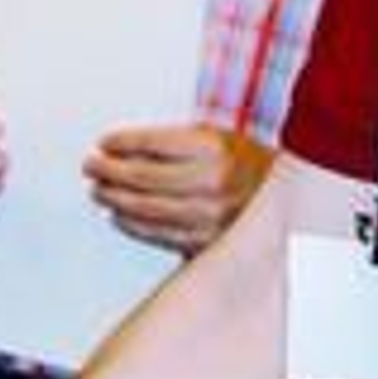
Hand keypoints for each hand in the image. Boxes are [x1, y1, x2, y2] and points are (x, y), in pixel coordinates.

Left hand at [83, 123, 272, 253]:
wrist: (285, 199)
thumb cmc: (246, 164)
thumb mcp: (217, 137)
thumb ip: (174, 142)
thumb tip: (122, 150)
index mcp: (214, 147)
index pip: (152, 142)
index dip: (120, 142)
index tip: (104, 142)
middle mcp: (213, 181)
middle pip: (143, 176)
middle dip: (109, 170)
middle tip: (92, 165)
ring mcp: (210, 215)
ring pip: (146, 208)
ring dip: (114, 199)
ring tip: (99, 190)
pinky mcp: (208, 241)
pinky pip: (159, 235)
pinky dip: (132, 225)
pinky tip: (119, 216)